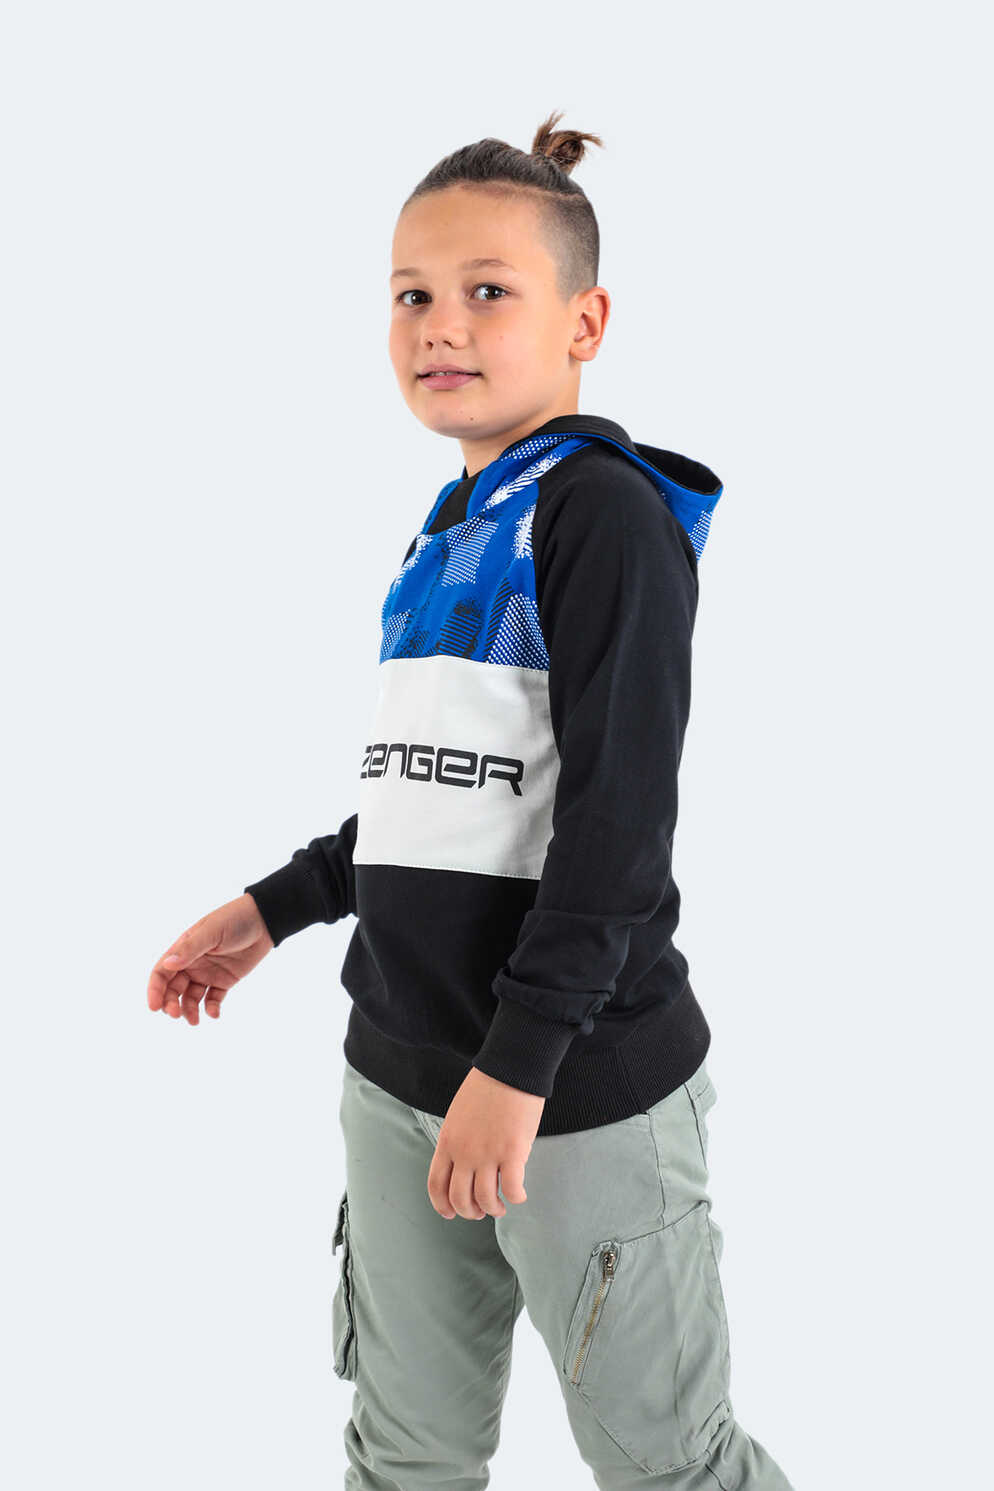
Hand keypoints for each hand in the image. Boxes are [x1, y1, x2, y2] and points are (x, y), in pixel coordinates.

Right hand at [147, 893, 273, 1024]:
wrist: (264, 920)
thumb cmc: (234, 919)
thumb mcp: (211, 932)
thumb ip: (190, 949)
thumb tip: (167, 964)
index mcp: (183, 950)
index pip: (161, 973)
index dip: (155, 990)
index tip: (154, 1007)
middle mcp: (192, 964)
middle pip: (173, 989)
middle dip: (171, 1004)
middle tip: (175, 1015)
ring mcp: (207, 973)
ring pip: (191, 998)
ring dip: (189, 1010)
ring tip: (195, 1021)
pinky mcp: (224, 981)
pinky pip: (213, 999)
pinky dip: (211, 1008)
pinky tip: (214, 1014)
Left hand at [427, 1066, 545, 1220]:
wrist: (509, 1070)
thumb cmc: (486, 1088)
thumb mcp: (458, 1116)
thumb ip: (458, 1142)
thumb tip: (465, 1166)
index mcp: (448, 1142)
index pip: (436, 1185)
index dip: (442, 1205)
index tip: (450, 1213)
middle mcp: (464, 1152)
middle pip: (460, 1198)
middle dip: (470, 1212)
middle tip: (481, 1211)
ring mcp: (488, 1154)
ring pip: (485, 1199)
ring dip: (494, 1209)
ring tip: (501, 1206)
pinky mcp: (512, 1152)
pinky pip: (512, 1189)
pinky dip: (516, 1198)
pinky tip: (520, 1195)